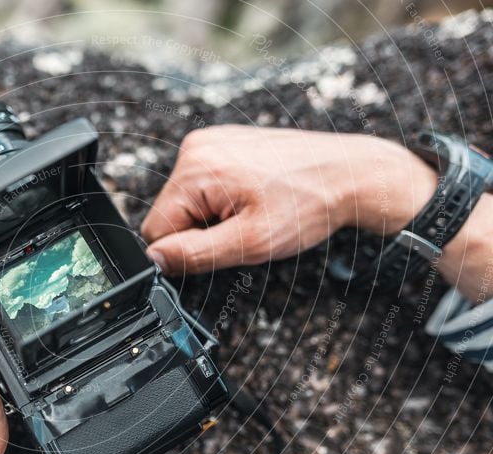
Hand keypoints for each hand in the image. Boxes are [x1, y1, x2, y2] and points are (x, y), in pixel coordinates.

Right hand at [141, 125, 492, 301]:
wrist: (352, 174)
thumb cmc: (310, 204)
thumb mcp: (250, 243)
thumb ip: (195, 254)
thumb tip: (156, 259)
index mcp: (196, 168)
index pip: (156, 230)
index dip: (186, 250)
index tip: (224, 244)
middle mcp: (197, 147)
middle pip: (171, 213)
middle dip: (201, 231)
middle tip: (244, 227)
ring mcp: (211, 141)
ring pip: (188, 202)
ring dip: (214, 216)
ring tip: (253, 210)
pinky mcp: (224, 143)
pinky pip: (204, 185)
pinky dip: (224, 199)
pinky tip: (254, 197)